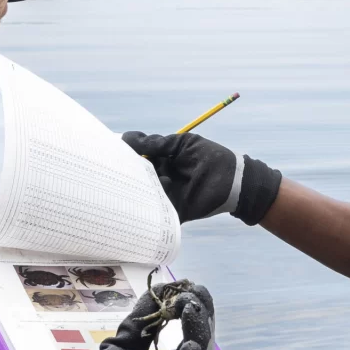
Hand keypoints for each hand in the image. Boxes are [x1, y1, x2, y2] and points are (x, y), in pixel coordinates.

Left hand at [52, 282, 216, 349]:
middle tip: (195, 292)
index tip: (192, 286)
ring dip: (198, 334)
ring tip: (191, 309)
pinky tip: (190, 347)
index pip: (194, 335)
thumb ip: (142, 319)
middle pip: (201, 346)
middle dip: (202, 317)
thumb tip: (161, 287)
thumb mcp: (123, 343)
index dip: (197, 310)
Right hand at [122, 131, 281, 225]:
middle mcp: (160, 177)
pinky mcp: (173, 210)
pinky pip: (157, 211)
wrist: (234, 180)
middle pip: (137, 175)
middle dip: (128, 172)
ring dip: (139, 188)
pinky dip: (150, 207)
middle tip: (118, 169)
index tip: (115, 150)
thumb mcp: (183, 144)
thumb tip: (129, 139)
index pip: (138, 156)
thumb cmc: (211, 157)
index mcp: (162, 159)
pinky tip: (150, 197)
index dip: (127, 153)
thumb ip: (158, 144)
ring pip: (144, 193)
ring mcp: (165, 194)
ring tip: (143, 182)